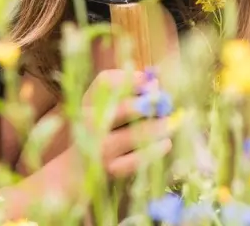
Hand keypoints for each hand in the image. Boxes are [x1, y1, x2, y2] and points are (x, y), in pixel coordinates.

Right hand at [46, 70, 172, 193]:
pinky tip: (166, 142)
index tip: (153, 83)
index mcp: (90, 101)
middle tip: (165, 103)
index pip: (106, 81)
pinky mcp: (112, 169)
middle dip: (149, 104)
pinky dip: (156, 149)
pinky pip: (139, 158)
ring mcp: (100, 148)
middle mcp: (90, 123)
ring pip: (136, 134)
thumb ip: (132, 90)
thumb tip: (154, 83)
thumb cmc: (105, 129)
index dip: (133, 80)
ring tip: (170, 123)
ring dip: (158, 127)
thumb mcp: (111, 106)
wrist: (80, 169)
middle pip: (123, 108)